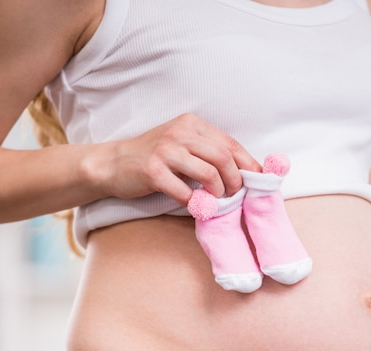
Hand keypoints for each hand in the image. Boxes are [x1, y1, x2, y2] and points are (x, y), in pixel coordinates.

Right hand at [97, 113, 260, 203]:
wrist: (114, 162)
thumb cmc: (153, 157)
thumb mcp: (182, 145)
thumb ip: (207, 152)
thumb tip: (242, 170)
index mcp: (192, 124)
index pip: (230, 143)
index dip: (248, 164)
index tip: (256, 181)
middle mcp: (180, 133)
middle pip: (223, 158)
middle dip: (235, 181)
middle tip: (234, 195)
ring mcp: (165, 151)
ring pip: (209, 173)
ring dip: (218, 192)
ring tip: (216, 201)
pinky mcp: (153, 171)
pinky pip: (184, 192)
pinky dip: (195, 203)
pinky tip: (196, 206)